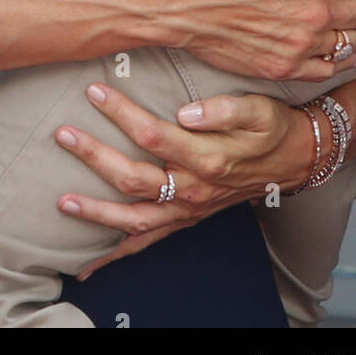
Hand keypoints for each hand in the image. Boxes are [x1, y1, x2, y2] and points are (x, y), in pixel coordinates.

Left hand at [54, 83, 310, 275]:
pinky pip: (147, 242)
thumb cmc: (271, 129)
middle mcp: (193, 189)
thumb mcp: (257, 110)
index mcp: (207, 158)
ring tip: (62, 202)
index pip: (152, 134)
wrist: (293, 161)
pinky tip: (88, 263)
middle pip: (134, 178)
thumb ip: (222, 109)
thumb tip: (186, 111)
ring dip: (97, 212)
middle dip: (94, 156)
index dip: (121, 113)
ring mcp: (187, 210)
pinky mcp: (185, 219)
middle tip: (63, 134)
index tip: (95, 91)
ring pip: (135, 219)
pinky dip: (117, 254)